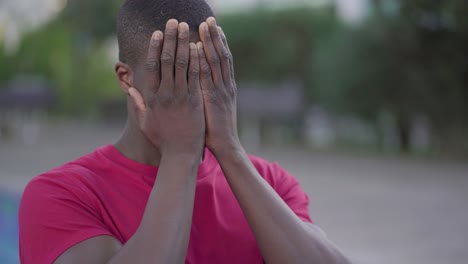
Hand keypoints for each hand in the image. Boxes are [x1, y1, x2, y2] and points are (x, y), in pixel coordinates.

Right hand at [128, 20, 204, 155]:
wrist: (181, 154)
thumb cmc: (163, 139)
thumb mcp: (145, 122)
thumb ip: (138, 104)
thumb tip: (129, 89)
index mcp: (153, 97)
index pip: (152, 66)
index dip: (154, 47)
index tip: (157, 33)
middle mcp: (166, 93)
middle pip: (167, 60)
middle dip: (170, 39)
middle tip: (173, 22)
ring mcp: (182, 96)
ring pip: (182, 64)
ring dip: (184, 43)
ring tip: (186, 27)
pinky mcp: (195, 100)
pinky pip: (196, 76)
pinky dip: (196, 60)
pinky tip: (198, 46)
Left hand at [198, 17, 240, 155]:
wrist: (226, 146)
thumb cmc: (217, 131)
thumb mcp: (216, 109)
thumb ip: (210, 95)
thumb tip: (204, 86)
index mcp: (226, 87)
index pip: (223, 60)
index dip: (219, 43)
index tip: (214, 29)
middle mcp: (225, 85)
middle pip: (221, 55)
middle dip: (215, 36)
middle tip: (210, 19)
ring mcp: (220, 90)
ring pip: (215, 60)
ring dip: (210, 41)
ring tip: (205, 25)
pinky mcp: (213, 98)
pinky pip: (205, 75)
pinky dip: (201, 59)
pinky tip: (196, 46)